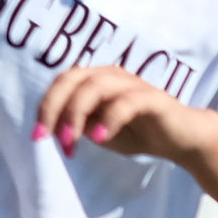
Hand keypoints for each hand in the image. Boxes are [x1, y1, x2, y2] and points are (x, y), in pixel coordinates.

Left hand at [32, 65, 213, 168]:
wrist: (179, 139)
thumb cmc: (136, 131)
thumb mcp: (97, 130)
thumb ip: (76, 124)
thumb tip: (54, 126)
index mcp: (96, 80)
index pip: (62, 82)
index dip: (45, 107)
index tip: (38, 136)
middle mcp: (113, 76)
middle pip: (73, 78)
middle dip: (54, 107)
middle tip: (48, 137)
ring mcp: (133, 85)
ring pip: (96, 86)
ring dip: (76, 114)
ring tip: (71, 141)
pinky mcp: (153, 98)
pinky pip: (127, 102)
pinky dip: (109, 119)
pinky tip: (100, 139)